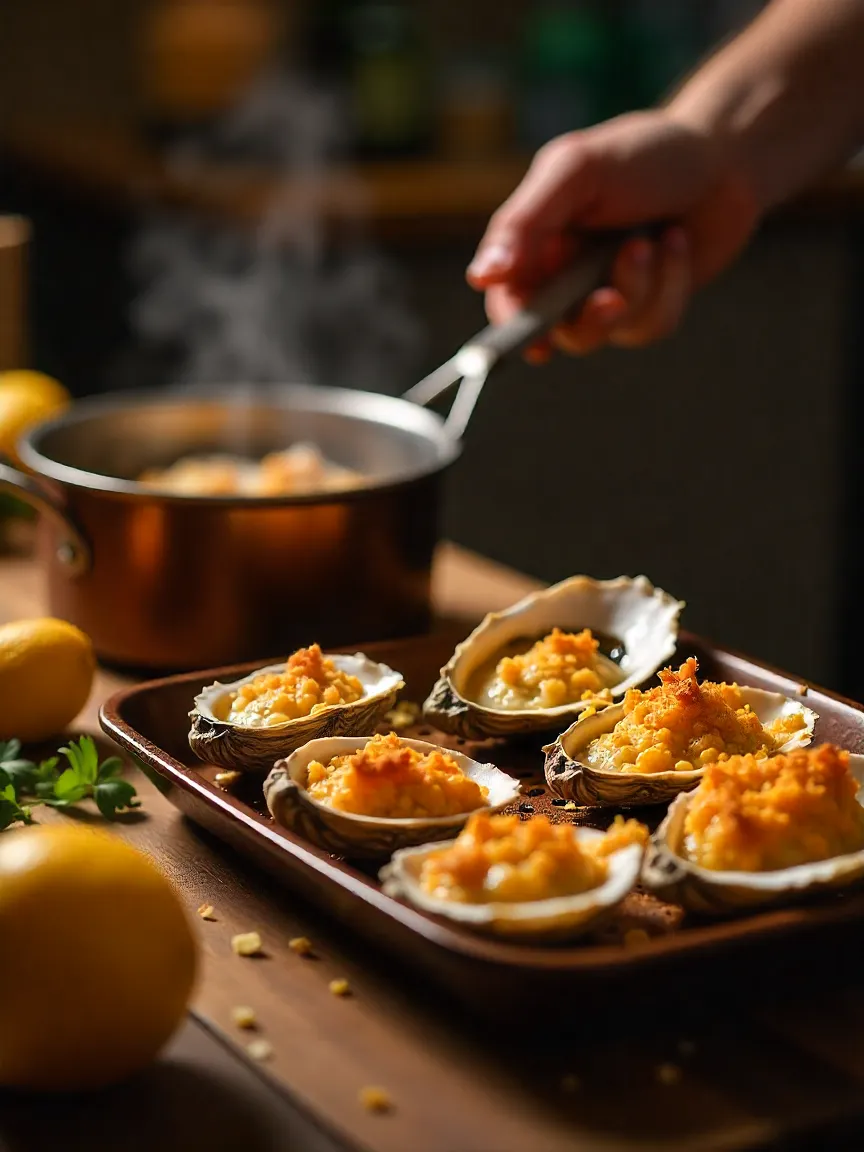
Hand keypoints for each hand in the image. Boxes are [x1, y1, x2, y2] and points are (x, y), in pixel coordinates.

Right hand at [467, 110, 760, 357]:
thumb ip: (524, 222)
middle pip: (550, 331)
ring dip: (634, 288)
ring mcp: (606, 294)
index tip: (532, 337)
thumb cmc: (645, 154)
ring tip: (651, 242)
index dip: (513, 321)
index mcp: (534, 240)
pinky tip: (678, 244)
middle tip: (610, 298)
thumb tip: (483, 277)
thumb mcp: (575, 172)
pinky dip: (669, 286)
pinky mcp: (648, 308)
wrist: (725, 156)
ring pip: (604, 332)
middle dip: (584, 318)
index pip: (505, 296)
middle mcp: (563, 274)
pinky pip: (649, 326)